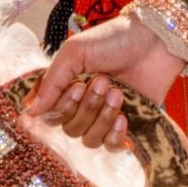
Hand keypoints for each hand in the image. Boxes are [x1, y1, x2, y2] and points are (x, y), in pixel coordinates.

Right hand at [25, 15, 185, 148]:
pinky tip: (123, 117)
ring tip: (118, 92)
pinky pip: (111, 147)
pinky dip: (114, 136)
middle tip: (103, 81)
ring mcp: (105, 116)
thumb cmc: (115, 39)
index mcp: (67, 87)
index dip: (61, 108)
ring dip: (102, 117)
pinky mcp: (128, 124)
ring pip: (89, 140)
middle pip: (70, 130)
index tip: (76, 88)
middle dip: (87, 107)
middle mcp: (83, 104)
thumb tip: (31, 112)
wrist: (156, 40)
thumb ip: (52, 82)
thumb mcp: (75, 52)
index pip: (51, 116)